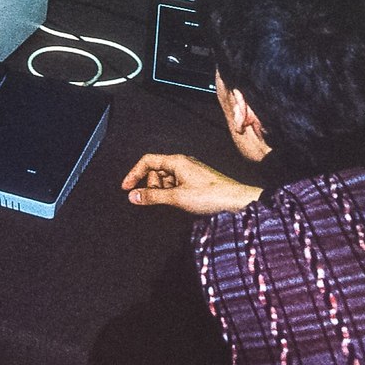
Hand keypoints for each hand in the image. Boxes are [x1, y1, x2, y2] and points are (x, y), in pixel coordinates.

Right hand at [122, 152, 260, 215]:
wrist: (238, 202)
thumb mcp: (177, 198)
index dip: (134, 174)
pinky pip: (177, 184)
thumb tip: (133, 196)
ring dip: (164, 191)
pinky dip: (173, 193)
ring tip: (173, 203)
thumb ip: (153, 197)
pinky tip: (180, 203)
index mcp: (176, 161)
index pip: (147, 161)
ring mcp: (191, 172)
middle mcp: (183, 163)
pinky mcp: (197, 181)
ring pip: (167, 179)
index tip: (126, 188)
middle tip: (157, 200)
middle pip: (157, 171)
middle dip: (152, 185)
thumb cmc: (211, 196)